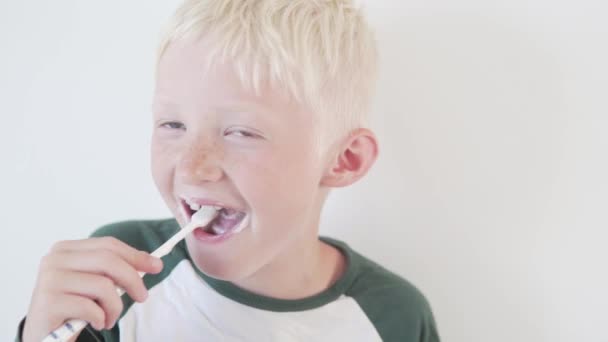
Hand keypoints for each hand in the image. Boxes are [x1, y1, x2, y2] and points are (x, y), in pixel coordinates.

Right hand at [22, 237, 162, 341]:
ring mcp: (50, 280)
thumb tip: (151, 261)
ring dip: (115, 307)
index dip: (135, 255)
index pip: (108, 245)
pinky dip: (101, 318)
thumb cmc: (72, 308)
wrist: (45, 336)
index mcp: (66, 249)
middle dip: (133, 279)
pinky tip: (96, 323)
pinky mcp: (49, 302)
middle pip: (108, 261)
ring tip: (109, 318)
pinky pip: (91, 308)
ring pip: (103, 286)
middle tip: (142, 296)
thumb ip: (115, 269)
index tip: (157, 266)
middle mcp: (54, 259)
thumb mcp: (94, 284)